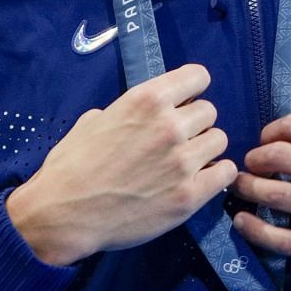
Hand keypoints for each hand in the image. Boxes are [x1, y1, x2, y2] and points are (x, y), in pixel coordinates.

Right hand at [8, 64, 236, 265]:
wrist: (64, 214)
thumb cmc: (71, 167)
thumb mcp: (94, 120)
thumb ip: (128, 111)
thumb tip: (145, 113)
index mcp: (146, 100)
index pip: (198, 76)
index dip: (192, 90)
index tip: (184, 103)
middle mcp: (169, 126)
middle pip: (209, 111)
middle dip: (195, 124)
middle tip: (177, 141)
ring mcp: (182, 161)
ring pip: (219, 140)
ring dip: (205, 149)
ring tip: (186, 163)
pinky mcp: (190, 195)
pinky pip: (225, 172)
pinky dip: (216, 174)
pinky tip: (200, 180)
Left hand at [230, 114, 290, 286]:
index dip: (272, 131)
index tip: (267, 141)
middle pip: (278, 156)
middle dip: (255, 158)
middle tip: (251, 165)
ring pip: (275, 195)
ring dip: (248, 188)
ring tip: (243, 188)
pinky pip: (283, 239)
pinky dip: (254, 228)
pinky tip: (244, 222)